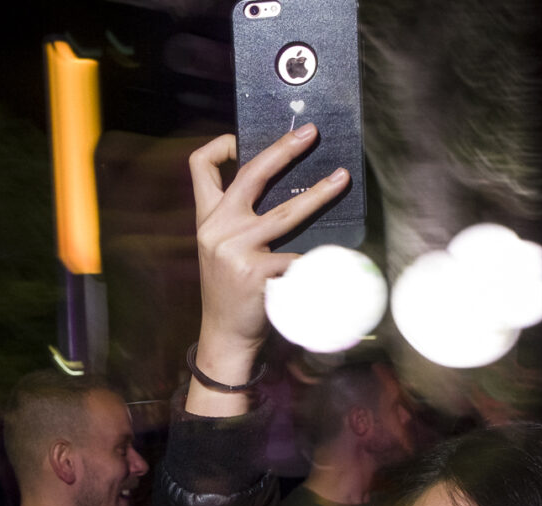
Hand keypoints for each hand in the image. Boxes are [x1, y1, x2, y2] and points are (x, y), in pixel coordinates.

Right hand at [188, 126, 350, 376]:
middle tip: (311, 134)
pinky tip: (334, 257)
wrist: (225, 335)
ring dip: (319, 194)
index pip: (199, 167)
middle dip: (283, 149)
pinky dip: (318, 257)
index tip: (244, 136)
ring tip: (341, 179)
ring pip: (286, 212)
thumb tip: (279, 188)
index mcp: (207, 219)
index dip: (221, 144)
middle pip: (251, 174)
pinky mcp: (257, 273)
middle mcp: (217, 229)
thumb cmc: (232, 290)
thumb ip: (236, 220)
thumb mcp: (221, 250)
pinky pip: (297, 256)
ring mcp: (235, 250)